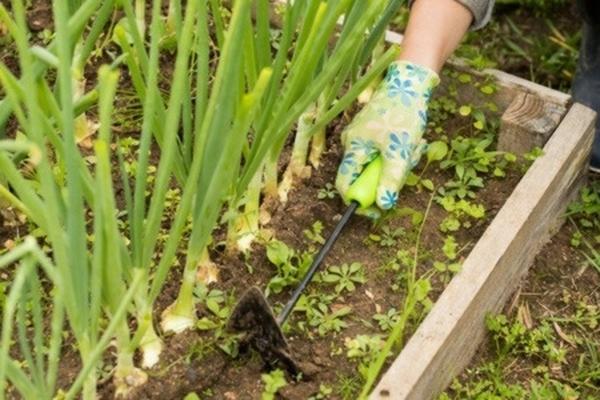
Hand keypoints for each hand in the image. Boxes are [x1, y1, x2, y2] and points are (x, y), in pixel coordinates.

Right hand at [335, 60, 438, 213]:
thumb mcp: (400, 150)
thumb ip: (390, 178)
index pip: (345, 184)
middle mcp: (353, 142)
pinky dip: (400, 151)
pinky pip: (386, 152)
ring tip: (414, 147)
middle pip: (366, 175)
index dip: (359, 201)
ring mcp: (364, 137)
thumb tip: (383, 204)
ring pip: (380, 164)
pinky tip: (411, 139)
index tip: (378, 209)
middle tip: (407, 166)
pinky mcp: (375, 132)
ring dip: (399, 162)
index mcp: (354, 147)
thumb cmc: (402, 113)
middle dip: (389, 175)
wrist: (410, 82)